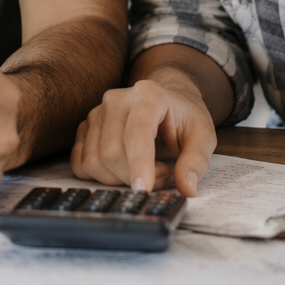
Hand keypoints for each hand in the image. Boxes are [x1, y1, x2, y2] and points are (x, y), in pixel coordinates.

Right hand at [69, 75, 215, 196]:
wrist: (166, 100)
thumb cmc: (184, 117)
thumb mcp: (203, 135)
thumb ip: (196, 161)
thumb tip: (187, 187)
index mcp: (148, 95)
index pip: (136, 132)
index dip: (138, 164)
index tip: (142, 190)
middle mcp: (115, 99)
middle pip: (112, 152)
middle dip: (135, 176)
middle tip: (163, 173)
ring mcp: (96, 112)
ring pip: (94, 162)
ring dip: (120, 178)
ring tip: (146, 169)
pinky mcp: (85, 128)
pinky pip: (81, 165)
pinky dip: (101, 176)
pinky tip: (123, 168)